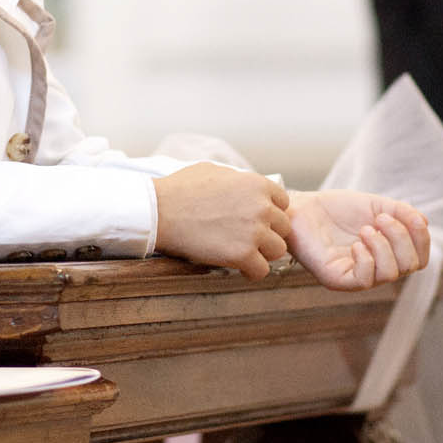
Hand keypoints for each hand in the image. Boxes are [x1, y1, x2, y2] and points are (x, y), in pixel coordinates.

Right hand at [153, 164, 292, 280]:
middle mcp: (262, 207)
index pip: (283, 203)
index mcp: (257, 184)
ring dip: (263, 253)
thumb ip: (238, 180)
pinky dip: (252, 272)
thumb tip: (244, 185)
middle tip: (248, 239)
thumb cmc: (180, 189)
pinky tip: (239, 268)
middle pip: (283, 228)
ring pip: (278, 250)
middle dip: (268, 233)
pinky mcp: (242, 255)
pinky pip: (261, 270)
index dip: (270, 213)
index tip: (255, 220)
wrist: (158, 210)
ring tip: (244, 254)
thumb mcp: (215, 171)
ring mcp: (254, 232)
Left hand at [285, 190, 429, 290]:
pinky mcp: (337, 279)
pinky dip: (367, 258)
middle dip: (402, 238)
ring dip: (383, 246)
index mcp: (388, 253)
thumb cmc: (337, 209)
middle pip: (410, 266)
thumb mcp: (377, 205)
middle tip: (380, 220)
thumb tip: (423, 222)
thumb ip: (402, 213)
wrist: (303, 208)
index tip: (409, 216)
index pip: (419, 258)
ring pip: (390, 274)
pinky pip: (364, 280)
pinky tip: (356, 243)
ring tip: (366, 229)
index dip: (422, 238)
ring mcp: (357, 276)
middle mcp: (376, 268)